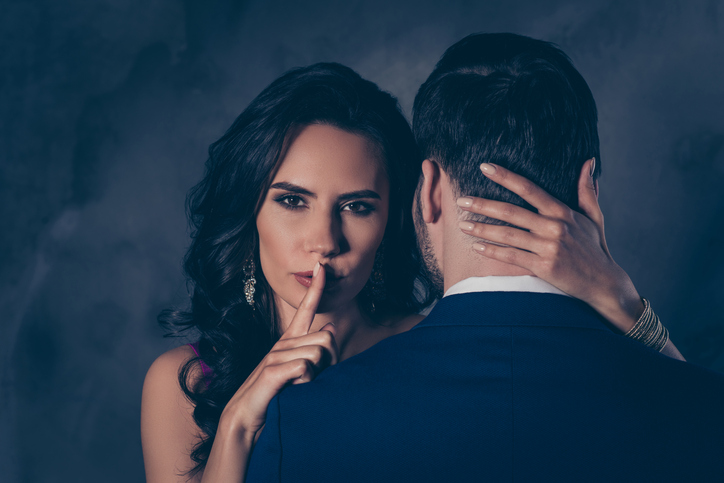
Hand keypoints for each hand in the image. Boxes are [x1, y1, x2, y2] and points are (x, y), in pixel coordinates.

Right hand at [218, 262, 338, 439]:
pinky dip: (307, 382)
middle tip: (314, 379)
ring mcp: (276, 355)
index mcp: (290, 340)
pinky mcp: (272, 370)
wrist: (246, 421)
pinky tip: (293, 390)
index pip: (305, 308)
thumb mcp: (299, 373)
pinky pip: (306, 367)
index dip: (315, 287)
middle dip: (329, 361)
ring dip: (317, 375)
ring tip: (299, 386)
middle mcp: (283, 343)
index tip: (322, 266)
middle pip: (327, 339)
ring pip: (319, 354)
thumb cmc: (276, 397)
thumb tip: (333, 331)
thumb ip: (315, 353)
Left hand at [457, 160, 643, 332]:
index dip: (506, 177)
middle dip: (483, 204)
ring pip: (507, 234)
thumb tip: (588, 162)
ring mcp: (548, 247)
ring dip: (482, 228)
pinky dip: (492, 251)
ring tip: (462, 224)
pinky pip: (512, 256)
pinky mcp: (544, 267)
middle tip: (461, 200)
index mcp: (563, 212)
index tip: (485, 167)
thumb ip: (587, 190)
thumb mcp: (594, 217)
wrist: (603, 283)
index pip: (529, 189)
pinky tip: (477, 246)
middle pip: (511, 212)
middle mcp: (554, 227)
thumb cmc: (595, 249)